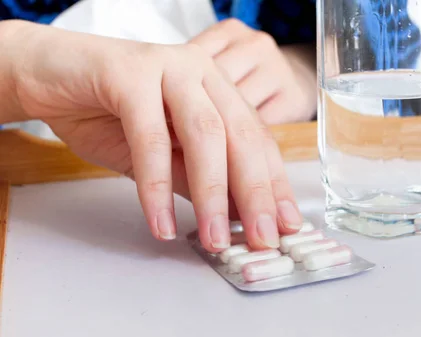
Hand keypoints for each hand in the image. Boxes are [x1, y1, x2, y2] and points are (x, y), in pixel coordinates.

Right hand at [1, 20, 302, 250]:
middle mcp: (202, 74)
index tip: (285, 224)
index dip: (274, 184)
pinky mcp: (130, 74)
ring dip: (211, 194)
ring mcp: (169, 68)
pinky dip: (156, 185)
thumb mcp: (163, 155)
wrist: (48, 76)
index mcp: (217, 89)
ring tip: (213, 239)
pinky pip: (150, 138)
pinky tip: (160, 220)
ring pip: (204, 135)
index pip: (257, 140)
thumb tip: (235, 216)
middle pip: (240, 136)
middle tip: (263, 238)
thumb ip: (197, 179)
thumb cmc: (108, 112)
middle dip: (255, 193)